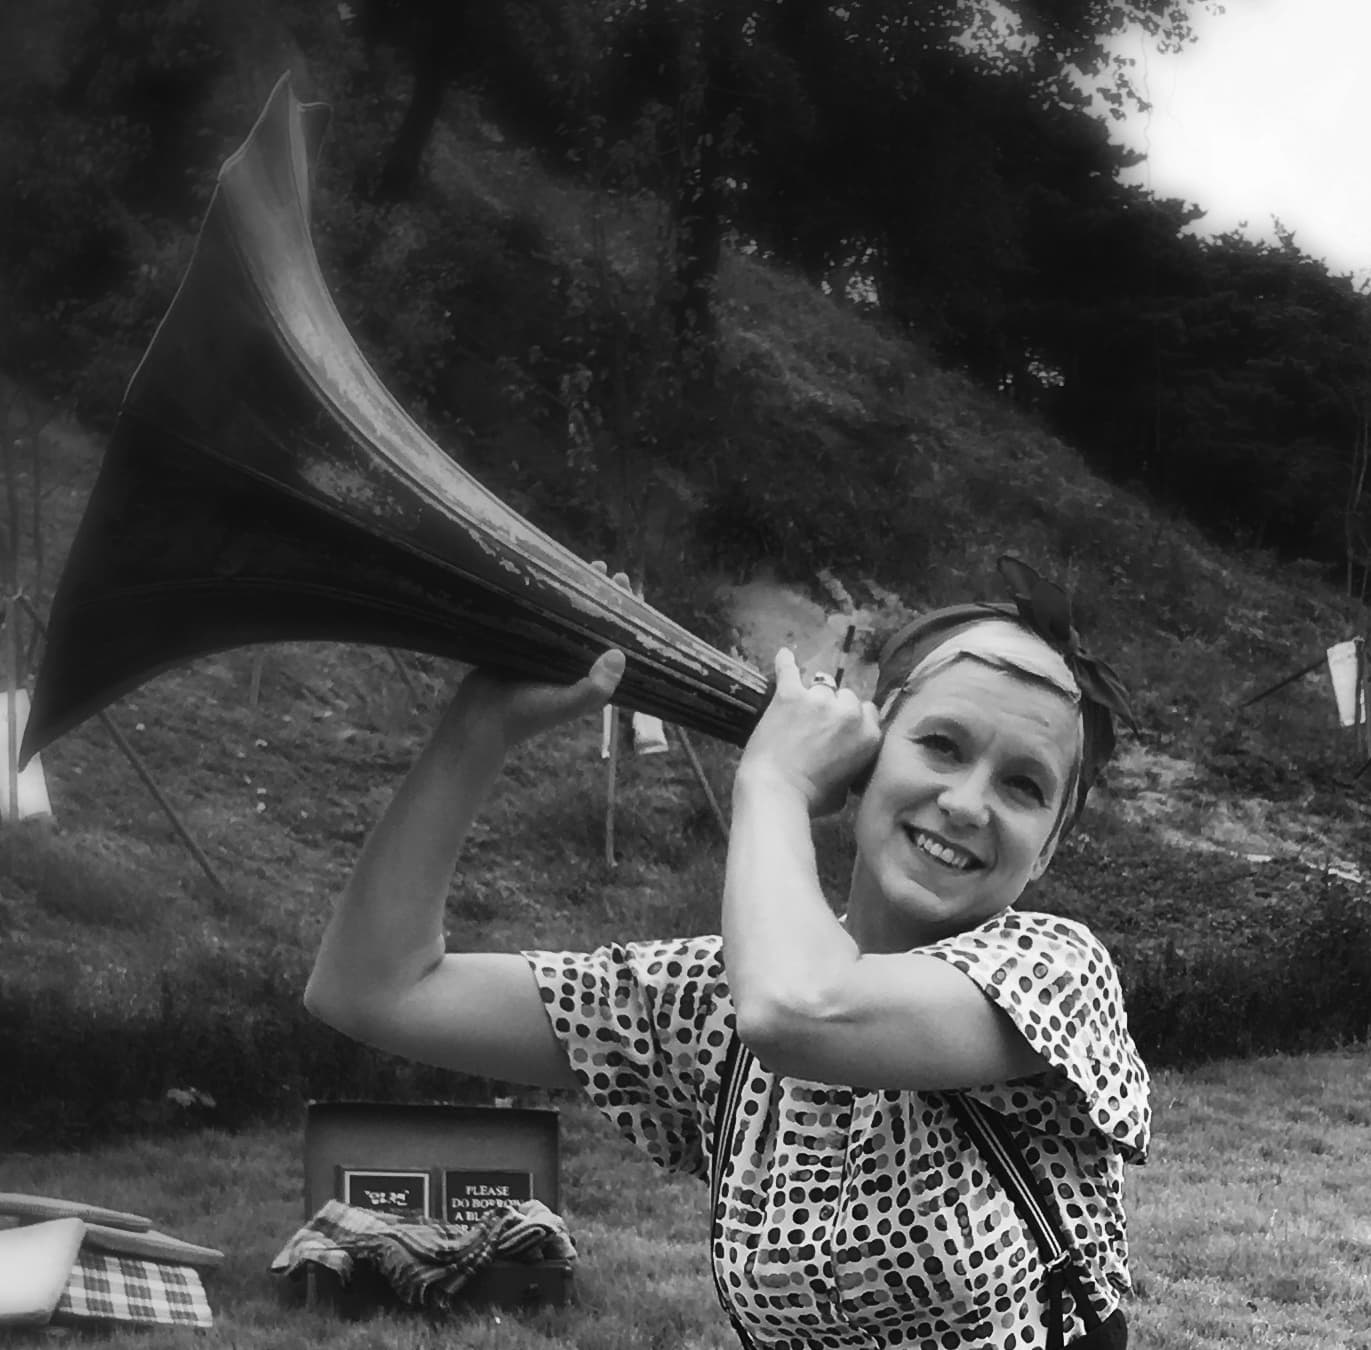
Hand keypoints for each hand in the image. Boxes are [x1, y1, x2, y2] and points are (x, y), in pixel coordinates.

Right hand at [440, 564, 629, 750]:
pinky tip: (544, 576)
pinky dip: (544, 596)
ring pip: (565, 615)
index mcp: (587, 676)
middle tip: (605, 569)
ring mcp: (545, 650)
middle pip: (592, 622)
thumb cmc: (525, 714)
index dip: (623, 614)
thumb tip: (618, 654)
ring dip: (573, 591)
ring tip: (581, 565)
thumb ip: (594, 688)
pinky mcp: (522, 641)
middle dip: (600, 596)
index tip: (626, 587)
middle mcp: (570, 661)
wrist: (478, 718)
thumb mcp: (566, 704)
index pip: (613, 639)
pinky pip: (537, 613)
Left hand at [738, 648, 880, 815]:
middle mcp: (849, 713)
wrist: (776, 792)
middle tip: (815, 726)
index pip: (869, 711)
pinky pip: (789, 670)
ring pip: (821, 686)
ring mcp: (819, 701)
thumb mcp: (847, 790)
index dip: (852, 719)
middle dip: (833, 708)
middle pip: (846, 697)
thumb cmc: (813, 799)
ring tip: (796, 712)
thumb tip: (848, 762)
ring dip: (811, 697)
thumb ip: (853, 765)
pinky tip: (784, 655)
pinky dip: (785, 663)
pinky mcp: (790, 695)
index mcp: (869, 736)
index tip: (839, 728)